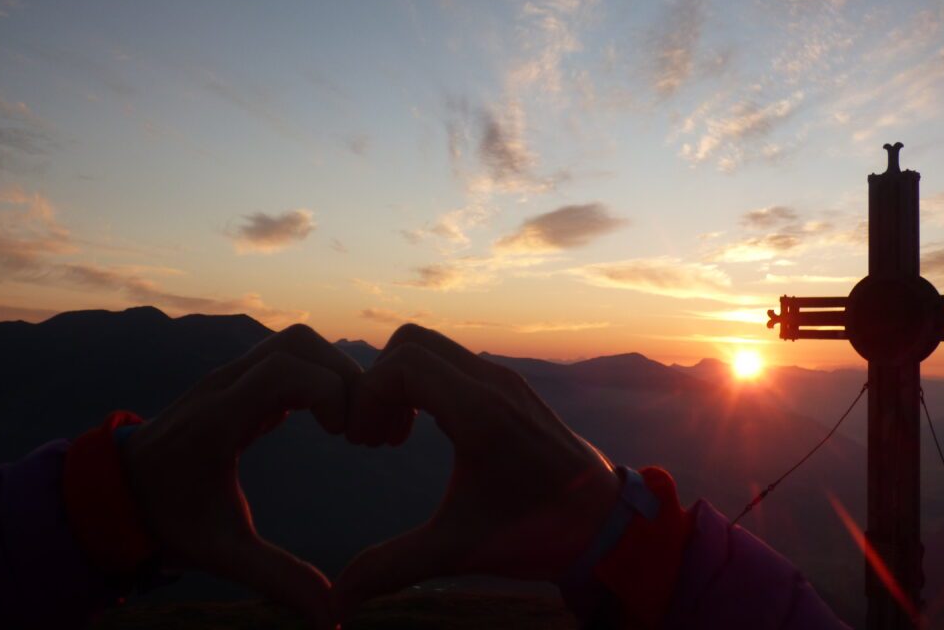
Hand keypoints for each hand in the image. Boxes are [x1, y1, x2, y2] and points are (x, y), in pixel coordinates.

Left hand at [120, 324, 359, 627]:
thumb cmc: (167, 521)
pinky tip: (332, 420)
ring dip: (334, 372)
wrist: (115, 494)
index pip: (283, 369)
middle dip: (343, 375)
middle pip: (298, 343)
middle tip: (361, 427)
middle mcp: (225, 386)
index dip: (329, 390)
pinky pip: (289, 359)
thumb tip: (331, 619)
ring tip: (352, 423)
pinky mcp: (241, 382)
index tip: (346, 435)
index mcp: (219, 419)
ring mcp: (232, 378)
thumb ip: (277, 578)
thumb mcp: (222, 552)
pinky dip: (319, 378)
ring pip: (296, 343)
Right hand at [334, 324, 621, 615]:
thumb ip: (393, 566)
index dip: (368, 396)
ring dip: (402, 382)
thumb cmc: (537, 532)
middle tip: (373, 437)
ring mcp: (505, 381)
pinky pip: (453, 362)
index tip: (363, 442)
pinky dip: (426, 384)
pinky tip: (426, 431)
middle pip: (411, 343)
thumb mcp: (460, 549)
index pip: (403, 365)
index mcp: (480, 414)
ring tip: (395, 436)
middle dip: (379, 384)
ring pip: (433, 348)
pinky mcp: (510, 387)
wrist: (605, 522)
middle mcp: (493, 384)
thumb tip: (338, 599)